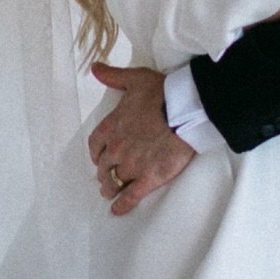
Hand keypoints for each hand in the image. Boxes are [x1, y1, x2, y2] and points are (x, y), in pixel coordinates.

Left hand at [87, 64, 195, 215]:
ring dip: (110, 187)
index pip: (95, 144)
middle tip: (106, 176)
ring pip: (114, 182)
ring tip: (110, 192)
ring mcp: (132, 165)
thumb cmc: (161, 92)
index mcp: (112, 126)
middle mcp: (117, 148)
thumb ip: (113, 76)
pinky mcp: (149, 178)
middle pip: (104, 166)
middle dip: (103, 171)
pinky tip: (117, 210)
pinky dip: (122, 205)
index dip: (96, 152)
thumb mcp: (134, 78)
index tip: (99, 156)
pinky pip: (130, 196)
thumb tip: (95, 68)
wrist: (184, 110)